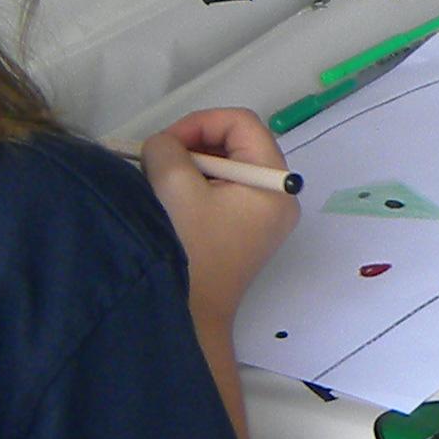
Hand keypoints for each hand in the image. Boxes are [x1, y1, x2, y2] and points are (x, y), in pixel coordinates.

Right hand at [140, 108, 299, 318]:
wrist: (192, 316)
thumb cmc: (189, 249)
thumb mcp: (173, 185)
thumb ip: (167, 148)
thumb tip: (165, 145)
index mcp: (274, 183)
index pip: (243, 123)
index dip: (201, 122)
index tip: (166, 142)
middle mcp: (279, 196)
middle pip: (239, 142)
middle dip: (195, 142)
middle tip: (159, 158)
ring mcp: (265, 215)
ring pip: (229, 166)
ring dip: (193, 164)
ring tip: (161, 180)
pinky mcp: (247, 230)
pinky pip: (225, 190)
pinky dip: (197, 184)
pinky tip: (172, 199)